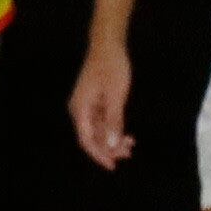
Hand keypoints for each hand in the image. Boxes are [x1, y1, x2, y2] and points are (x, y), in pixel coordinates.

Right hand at [68, 41, 133, 168]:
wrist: (108, 45)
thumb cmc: (111, 68)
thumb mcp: (116, 96)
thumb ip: (113, 121)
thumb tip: (111, 145)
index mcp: (80, 109)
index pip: (86, 139)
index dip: (98, 154)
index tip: (113, 165)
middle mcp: (80, 109)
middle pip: (91, 137)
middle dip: (109, 148)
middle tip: (128, 153)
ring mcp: (87, 105)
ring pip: (98, 130)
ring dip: (112, 139)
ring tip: (131, 144)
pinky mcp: (95, 101)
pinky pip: (102, 122)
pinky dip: (113, 129)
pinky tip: (126, 134)